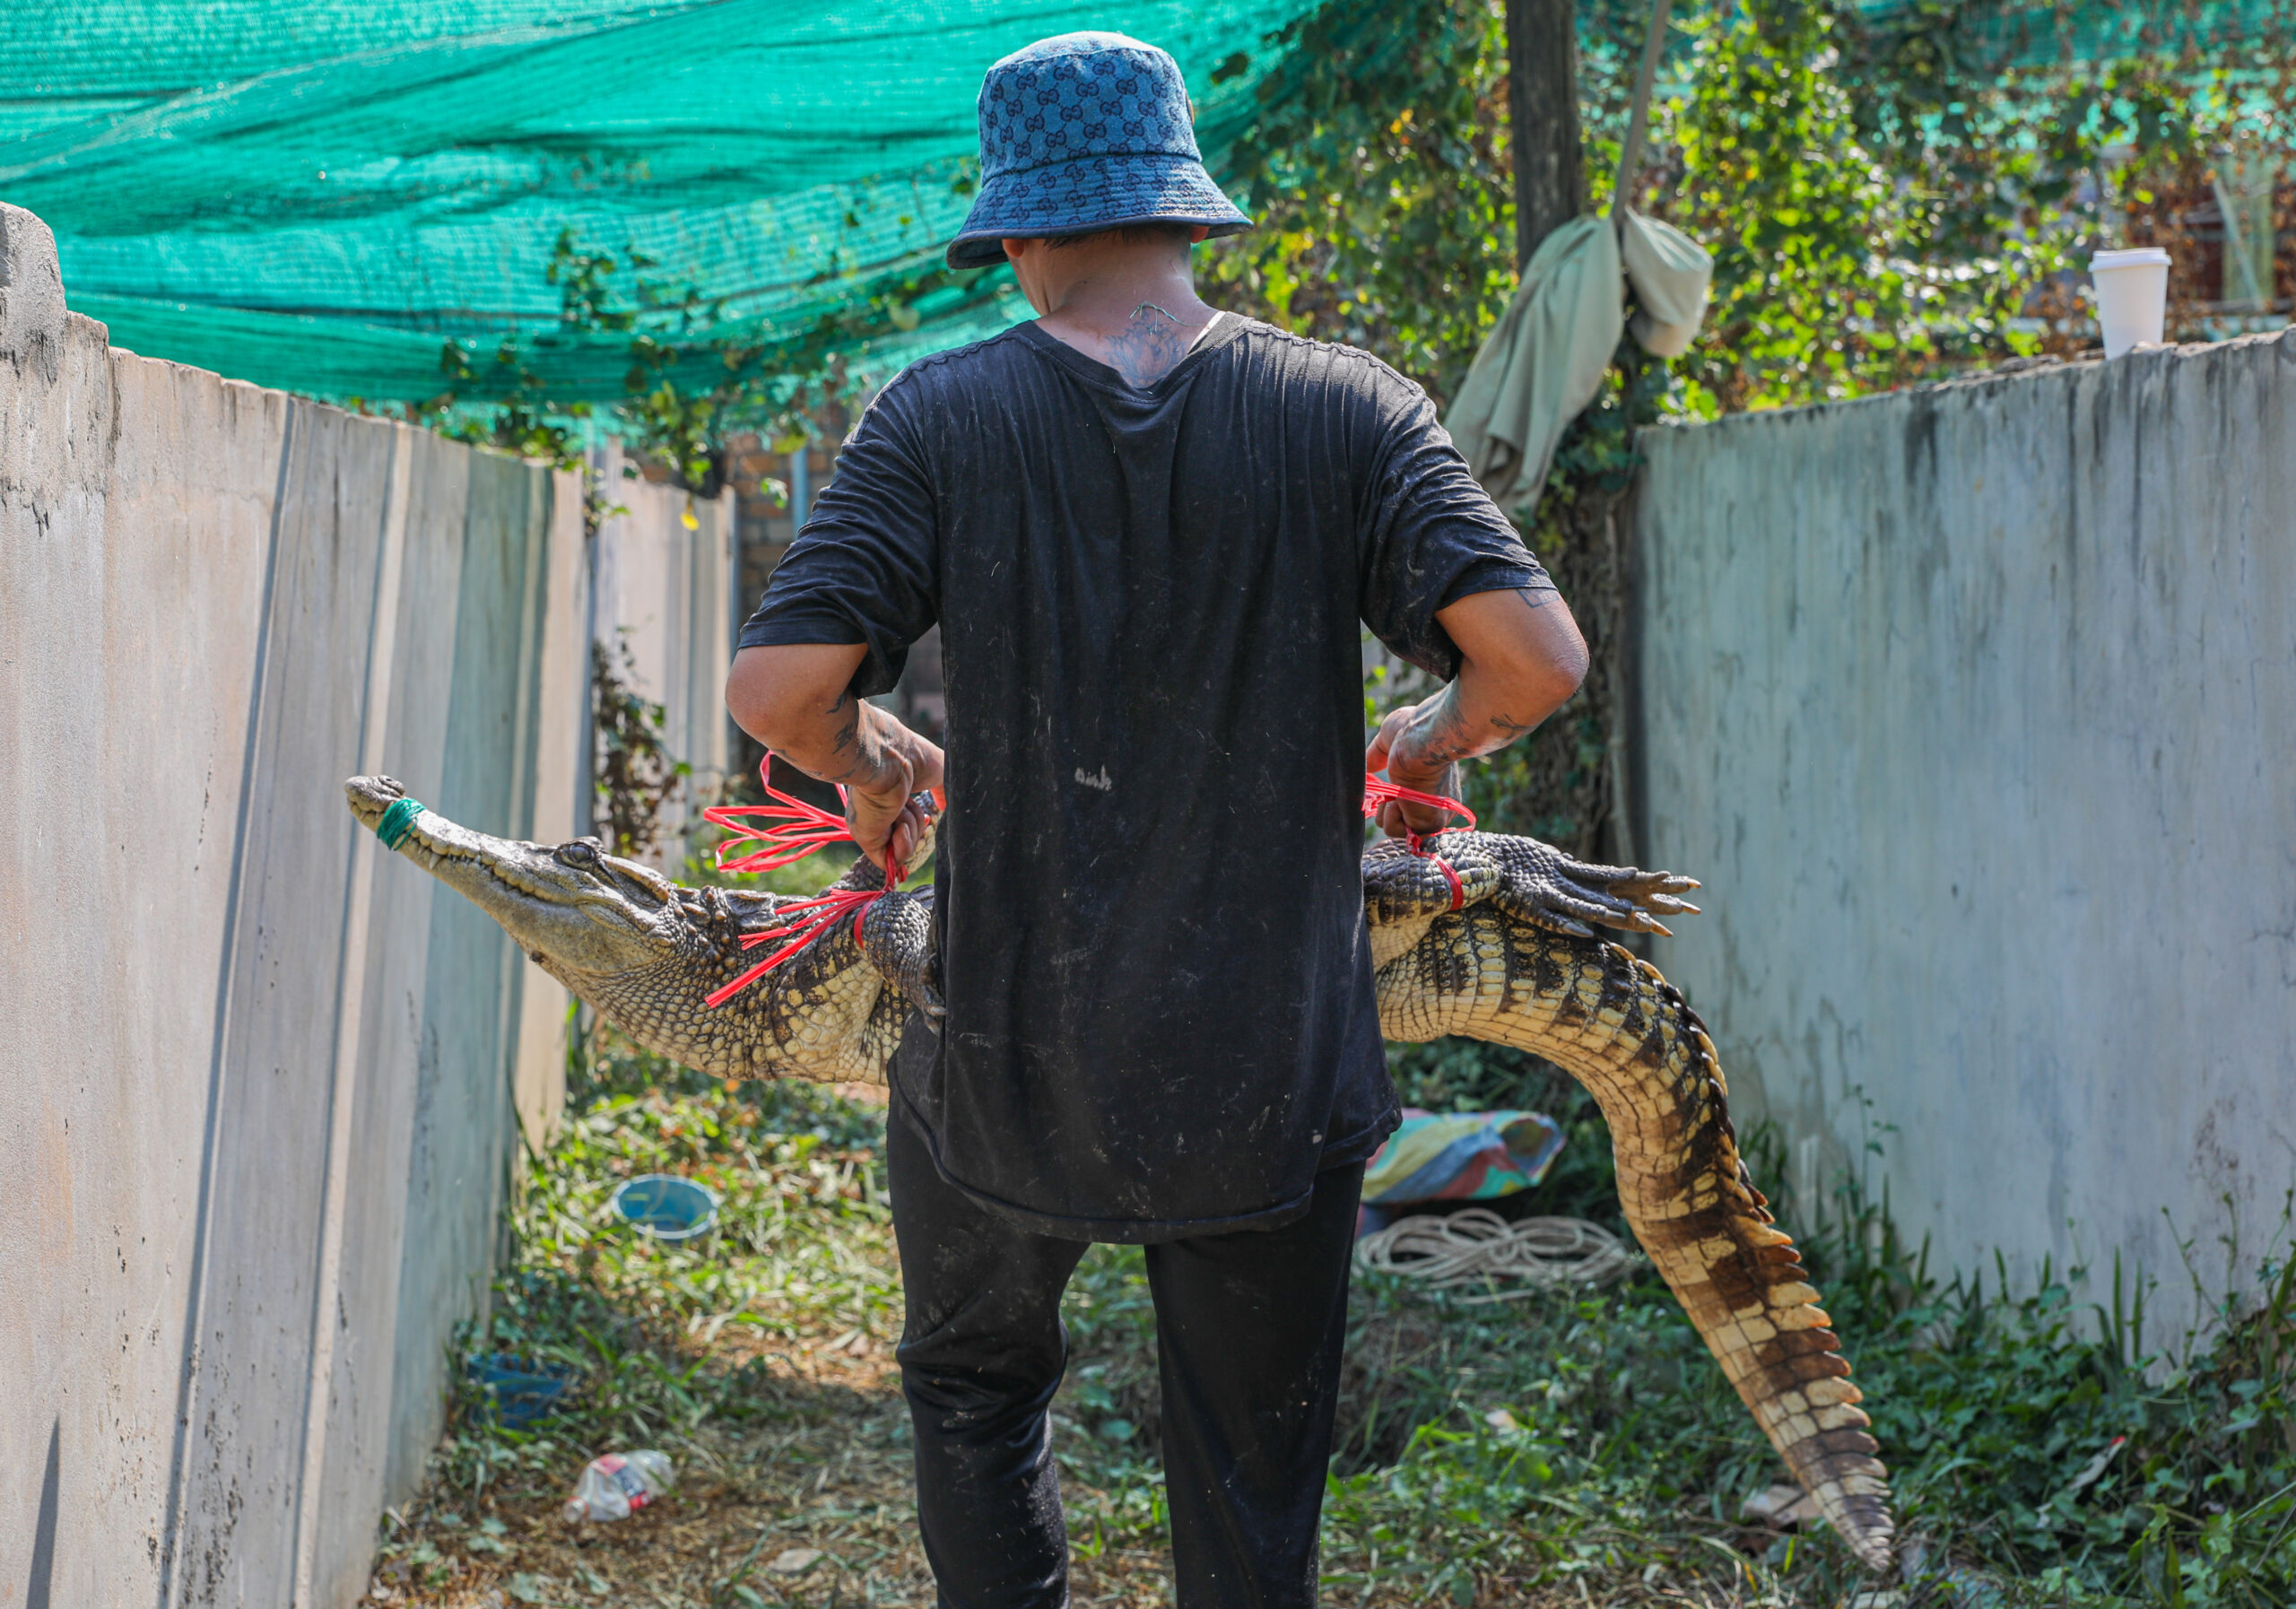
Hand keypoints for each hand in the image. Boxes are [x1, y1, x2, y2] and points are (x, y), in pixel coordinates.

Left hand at [845, 742, 943, 877]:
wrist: (891, 761)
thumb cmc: (912, 758)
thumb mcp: (939, 772)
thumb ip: (943, 791)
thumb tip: (944, 807)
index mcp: (889, 799)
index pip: (905, 824)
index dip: (919, 822)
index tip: (924, 811)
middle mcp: (878, 814)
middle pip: (908, 838)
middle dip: (917, 825)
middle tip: (908, 805)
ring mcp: (872, 828)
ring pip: (903, 850)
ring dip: (911, 829)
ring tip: (900, 808)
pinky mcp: (867, 839)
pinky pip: (891, 860)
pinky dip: (903, 846)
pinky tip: (899, 826)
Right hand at [1365, 702, 1463, 837]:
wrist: (1419, 741)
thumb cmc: (1412, 732)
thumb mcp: (1389, 740)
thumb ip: (1377, 755)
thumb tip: (1366, 766)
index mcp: (1432, 785)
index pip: (1409, 805)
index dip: (1391, 798)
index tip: (1389, 786)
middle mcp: (1437, 803)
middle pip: (1400, 819)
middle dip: (1384, 806)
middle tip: (1390, 790)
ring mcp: (1434, 815)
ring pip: (1395, 828)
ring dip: (1385, 810)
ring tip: (1395, 794)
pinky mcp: (1429, 824)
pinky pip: (1395, 831)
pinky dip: (1389, 817)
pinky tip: (1398, 800)